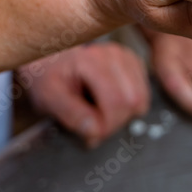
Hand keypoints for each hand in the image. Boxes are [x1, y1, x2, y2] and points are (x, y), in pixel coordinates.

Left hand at [19, 43, 149, 148]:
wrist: (49, 61)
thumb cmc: (48, 78)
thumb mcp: (49, 99)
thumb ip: (71, 115)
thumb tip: (95, 131)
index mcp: (92, 61)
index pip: (117, 101)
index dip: (107, 126)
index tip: (91, 137)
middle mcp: (114, 55)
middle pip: (132, 101)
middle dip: (115, 122)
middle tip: (95, 129)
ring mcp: (126, 57)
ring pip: (141, 99)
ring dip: (123, 116)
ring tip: (101, 116)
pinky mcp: (133, 64)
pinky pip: (143, 94)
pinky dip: (128, 107)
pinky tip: (109, 104)